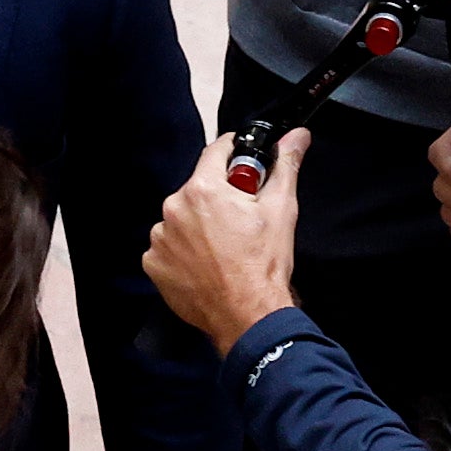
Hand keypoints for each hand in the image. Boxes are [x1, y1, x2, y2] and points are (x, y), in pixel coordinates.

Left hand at [143, 122, 306, 347]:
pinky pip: (168, 247)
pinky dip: (183, 252)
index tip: (244, 163)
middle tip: (240, 219)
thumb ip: (285, 166)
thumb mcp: (281, 209)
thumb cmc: (263, 264)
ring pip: (181, 219)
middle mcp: (173, 209)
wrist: (247, 314)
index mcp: (203, 189)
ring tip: (223, 247)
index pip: (215, 152)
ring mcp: (160, 238)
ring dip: (198, 226)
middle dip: (218, 198)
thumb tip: (296, 137)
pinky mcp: (153, 264)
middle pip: (198, 188)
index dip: (234, 153)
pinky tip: (205, 263)